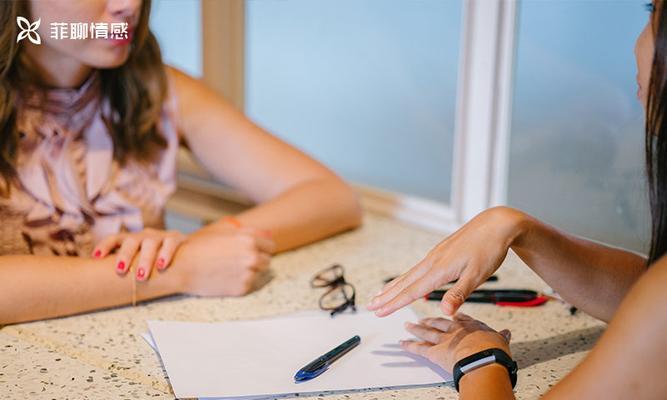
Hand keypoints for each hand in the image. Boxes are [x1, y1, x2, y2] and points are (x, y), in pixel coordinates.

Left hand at [92, 228, 186, 280]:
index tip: (96, 257)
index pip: (115, 238)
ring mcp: (160, 236)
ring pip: (150, 243)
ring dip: (145, 259)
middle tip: (120, 270)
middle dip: (125, 255)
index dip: (105, 246)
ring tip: (142, 276)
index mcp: (132, 240)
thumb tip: (100, 283)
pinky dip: (165, 254)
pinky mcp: (176, 238)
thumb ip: (126, 267)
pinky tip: (161, 266)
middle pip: (131, 241)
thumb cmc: (154, 260)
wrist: (185, 251)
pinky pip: (170, 243)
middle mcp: (144, 236)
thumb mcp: (139, 260)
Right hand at [172, 226, 274, 296]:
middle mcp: (252, 257)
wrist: (181, 267)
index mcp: (249, 240)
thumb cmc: (201, 247)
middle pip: (267, 261)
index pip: (270, 246)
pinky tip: (225, 278)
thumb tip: (270, 235)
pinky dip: (240, 282)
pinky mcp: (242, 288)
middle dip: (257, 261)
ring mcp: (248, 274)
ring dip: (250, 272)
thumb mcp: (225, 232)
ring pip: (259, 273)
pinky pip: (249, 284)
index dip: (262, 248)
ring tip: (230, 269)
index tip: (254, 250)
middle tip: (239, 261)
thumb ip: (250, 232)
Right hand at [368, 207, 527, 316]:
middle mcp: (433, 261)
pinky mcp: (440, 252)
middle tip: (369, 305)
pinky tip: (406, 280)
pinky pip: (417, 268)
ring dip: (393, 286)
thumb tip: (444, 313)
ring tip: (379, 295)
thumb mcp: (477, 275)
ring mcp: (435, 255)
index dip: (394, 303)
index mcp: (440, 269)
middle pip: (404, 282)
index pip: (412, 291)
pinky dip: (406, 277)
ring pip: (409, 274)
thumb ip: (458, 294)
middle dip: (386, 296)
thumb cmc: (489, 249)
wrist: (496, 224)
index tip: (378, 312)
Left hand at [401, 313, 510, 372]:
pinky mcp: (434, 352)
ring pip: (426, 332)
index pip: (461, 318)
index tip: (450, 314)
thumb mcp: (501, 341)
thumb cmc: (493, 351)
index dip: (454, 316)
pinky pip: (418, 348)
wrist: (483, 360)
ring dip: (416, 329)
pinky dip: (409, 346)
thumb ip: (501, 336)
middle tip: (423, 319)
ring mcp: (443, 340)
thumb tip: (506, 333)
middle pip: (439, 323)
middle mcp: (455, 330)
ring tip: (408, 326)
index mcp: (471, 326)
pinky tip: (402, 343)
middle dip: (430, 321)